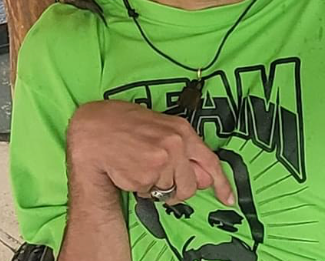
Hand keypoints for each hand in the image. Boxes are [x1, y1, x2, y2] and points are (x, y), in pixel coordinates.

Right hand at [67, 100, 234, 206]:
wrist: (95, 128)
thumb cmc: (126, 125)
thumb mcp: (161, 128)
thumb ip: (185, 151)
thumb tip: (204, 177)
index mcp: (182, 130)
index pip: (211, 161)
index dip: (221, 183)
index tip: (228, 198)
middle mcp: (176, 144)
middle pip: (190, 185)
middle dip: (177, 189)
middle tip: (158, 178)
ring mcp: (161, 161)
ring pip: (168, 191)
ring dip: (154, 185)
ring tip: (139, 164)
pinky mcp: (145, 175)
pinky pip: (149, 193)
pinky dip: (139, 187)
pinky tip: (130, 169)